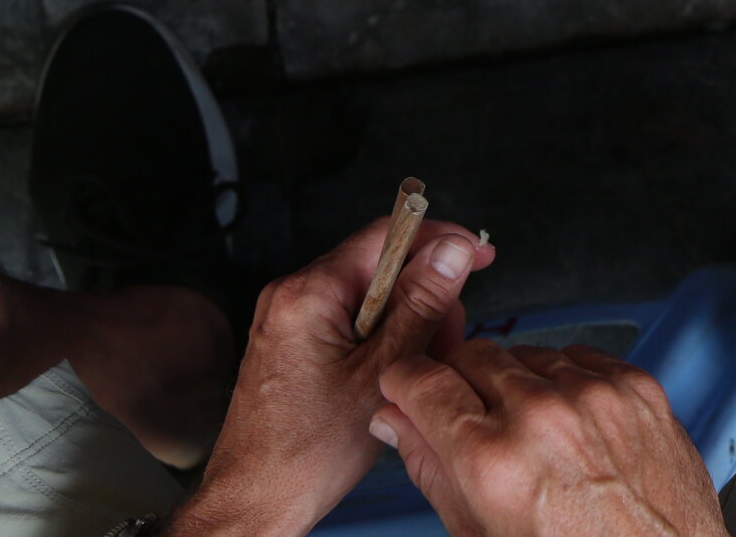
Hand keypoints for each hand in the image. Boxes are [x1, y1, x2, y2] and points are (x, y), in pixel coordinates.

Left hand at [163, 218, 496, 536]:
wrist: (255, 500)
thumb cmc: (308, 451)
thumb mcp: (383, 371)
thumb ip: (421, 304)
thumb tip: (452, 251)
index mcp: (308, 293)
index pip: (386, 234)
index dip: (440, 239)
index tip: (479, 255)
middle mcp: (291, 296)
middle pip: (379, 265)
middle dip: (425, 295)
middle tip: (448, 337)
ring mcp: (287, 320)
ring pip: (368, 297)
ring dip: (406, 322)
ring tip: (421, 367)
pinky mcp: (291, 344)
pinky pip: (348, 321)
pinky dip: (381, 339)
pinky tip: (394, 374)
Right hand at [373, 340, 728, 536]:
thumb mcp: (480, 535)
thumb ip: (432, 469)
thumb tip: (395, 420)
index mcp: (492, 460)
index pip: (424, 382)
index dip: (405, 382)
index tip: (404, 387)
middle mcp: (543, 415)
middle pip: (473, 356)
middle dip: (456, 378)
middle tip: (462, 413)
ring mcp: (595, 395)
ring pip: (527, 353)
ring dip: (513, 379)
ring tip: (523, 429)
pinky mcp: (637, 386)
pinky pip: (579, 356)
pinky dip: (563, 378)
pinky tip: (565, 417)